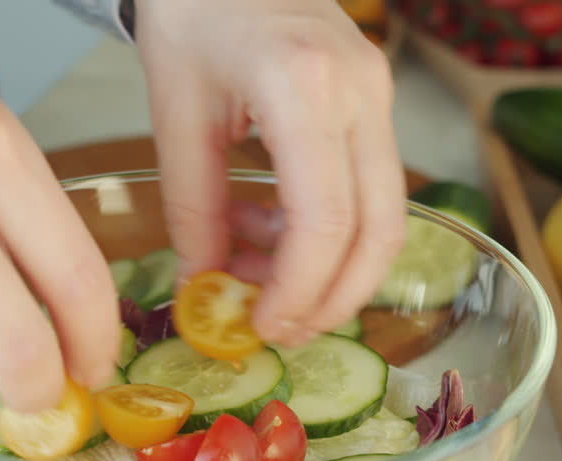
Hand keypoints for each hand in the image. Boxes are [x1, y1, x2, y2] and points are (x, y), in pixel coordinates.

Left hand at [135, 0, 405, 346]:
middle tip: (278, 328)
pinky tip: (269, 232)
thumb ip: (192, 205)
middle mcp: (360, 92)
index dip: (299, 289)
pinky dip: (327, 230)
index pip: (326, 220)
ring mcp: (378, 95)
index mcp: (303, 87)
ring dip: (331, 269)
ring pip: (386, 216)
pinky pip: (368, 189)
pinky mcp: (375, 103)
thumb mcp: (175, 110)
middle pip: (380, 230)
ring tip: (259, 280)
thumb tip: (204, 283)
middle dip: (333, 298)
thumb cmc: (192, 11)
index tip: (261, 324)